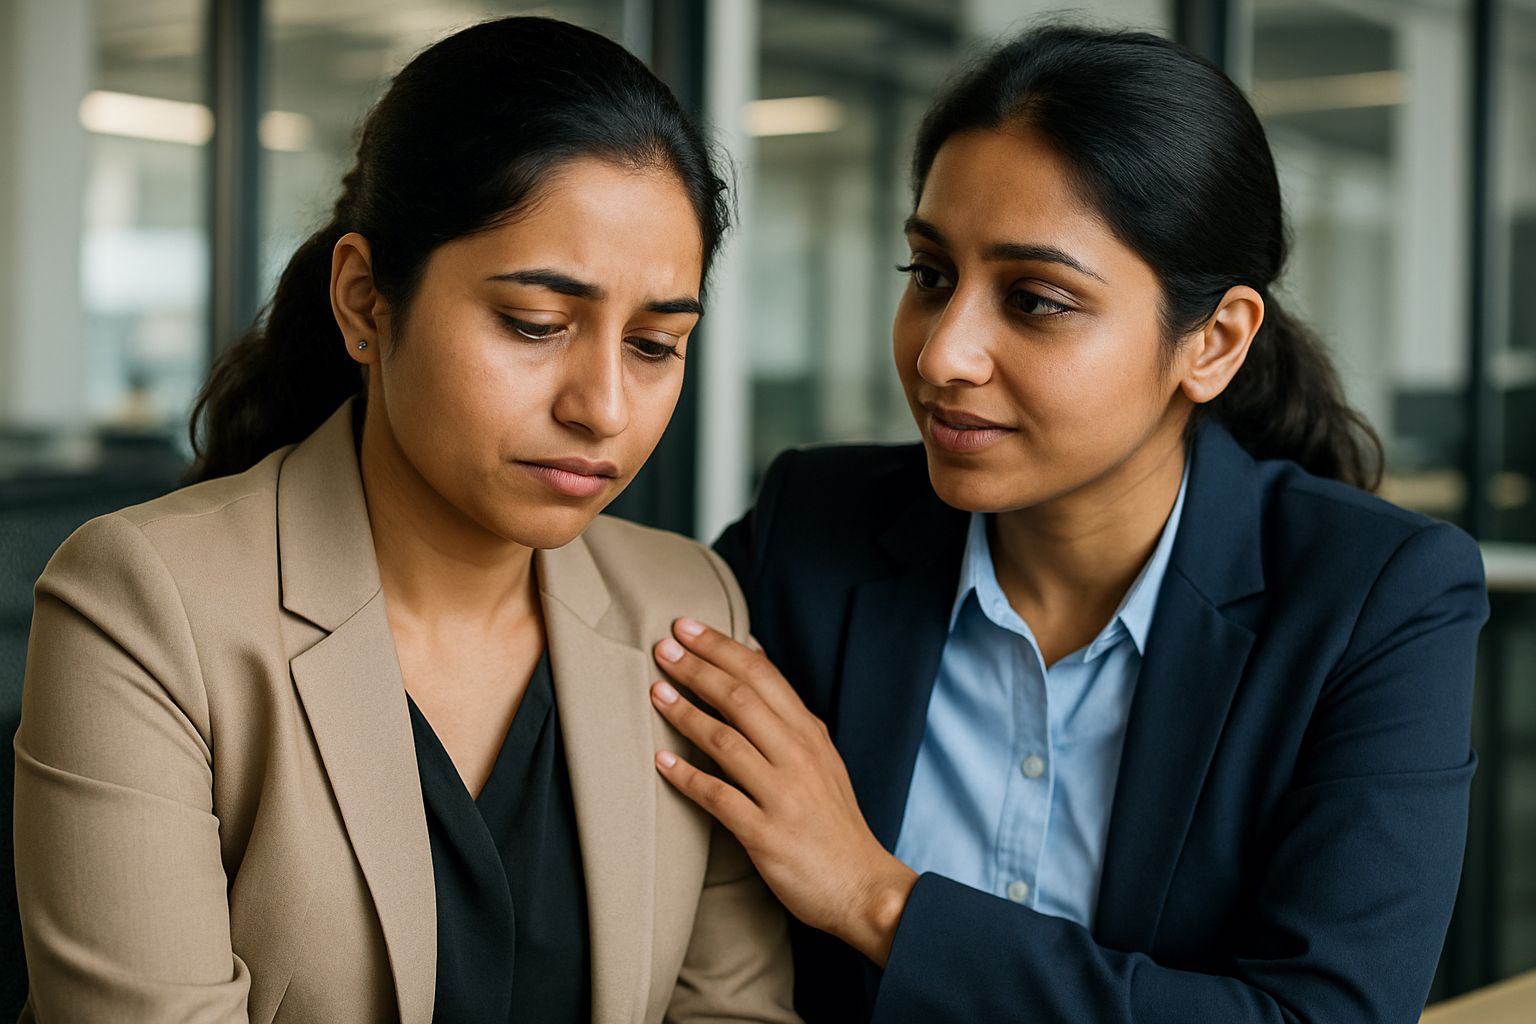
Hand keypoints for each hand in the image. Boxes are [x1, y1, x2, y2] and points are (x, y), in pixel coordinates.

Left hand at [650, 618, 917, 966]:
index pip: (764, 675)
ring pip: (726, 741)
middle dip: (698, 668)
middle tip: (662, 648)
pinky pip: (719, 798)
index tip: (687, 626)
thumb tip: (757, 662)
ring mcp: (783, 795)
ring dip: (686, 713)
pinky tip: (661, 762)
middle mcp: (799, 757)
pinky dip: (687, 778)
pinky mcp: (766, 834)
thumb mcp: (823, 760)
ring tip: (655, 692)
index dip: (722, 647)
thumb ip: (790, 718)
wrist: (862, 887)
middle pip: (742, 698)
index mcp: (810, 735)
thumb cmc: (834, 823)